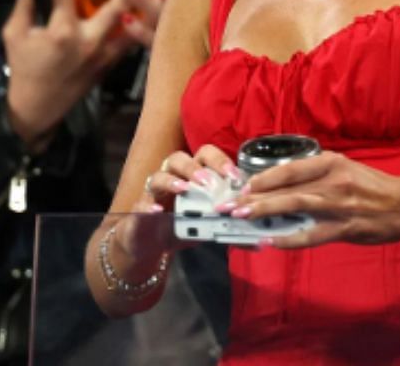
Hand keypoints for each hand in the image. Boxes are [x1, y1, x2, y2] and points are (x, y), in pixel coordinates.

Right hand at [1, 0, 136, 144]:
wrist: (38, 108)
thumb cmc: (24, 69)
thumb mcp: (15, 34)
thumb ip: (25, 4)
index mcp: (62, 32)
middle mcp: (88, 42)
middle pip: (114, 7)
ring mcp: (103, 55)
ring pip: (131, 25)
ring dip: (142, 5)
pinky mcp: (110, 64)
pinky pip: (129, 41)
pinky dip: (138, 25)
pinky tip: (145, 11)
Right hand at [111, 145, 239, 261]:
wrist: (150, 244)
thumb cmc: (182, 228)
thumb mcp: (209, 230)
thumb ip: (232, 231)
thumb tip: (259, 241)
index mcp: (192, 176)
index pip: (204, 156)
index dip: (219, 161)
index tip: (235, 176)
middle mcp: (171, 178)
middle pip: (179, 159)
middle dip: (194, 167)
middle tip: (208, 181)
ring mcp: (153, 193)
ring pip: (158, 176)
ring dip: (172, 181)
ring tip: (184, 189)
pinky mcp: (139, 210)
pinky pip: (141, 204)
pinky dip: (148, 207)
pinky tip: (158, 213)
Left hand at [226, 150, 399, 247]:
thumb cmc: (371, 186)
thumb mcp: (343, 169)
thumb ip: (314, 175)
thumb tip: (279, 186)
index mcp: (329, 162)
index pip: (287, 169)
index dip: (261, 179)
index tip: (240, 187)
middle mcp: (332, 180)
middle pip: (285, 188)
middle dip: (253, 197)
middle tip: (228, 205)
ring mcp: (339, 205)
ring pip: (294, 207)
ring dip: (265, 212)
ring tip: (242, 217)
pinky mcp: (346, 228)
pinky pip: (312, 235)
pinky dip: (290, 238)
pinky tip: (271, 242)